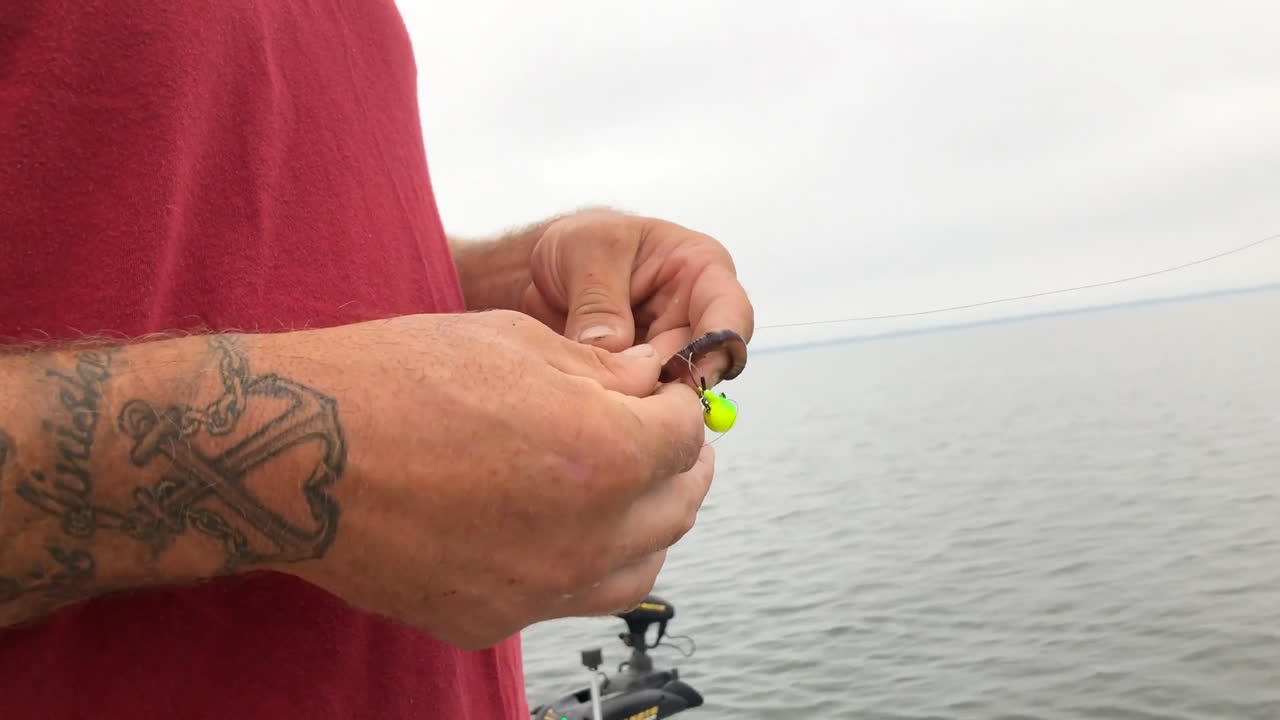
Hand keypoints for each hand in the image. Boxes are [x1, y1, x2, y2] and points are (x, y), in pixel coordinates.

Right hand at [288, 311, 711, 648]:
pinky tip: (558, 527)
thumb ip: (602, 372)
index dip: (681, 407)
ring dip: (646, 525)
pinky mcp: (489, 619)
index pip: (685, 435)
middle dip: (679, 465)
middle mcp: (586, 533)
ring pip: (637, 569)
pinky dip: (581, 562)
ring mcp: (538, 587)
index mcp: (606, 452)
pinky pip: (566, 597)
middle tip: (664, 440)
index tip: (667, 397)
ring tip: (628, 490)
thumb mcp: (516, 342)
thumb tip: (649, 384)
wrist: (296, 451)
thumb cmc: (396, 381)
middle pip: (676, 507)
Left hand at [457, 208, 753, 387]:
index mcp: (700, 271)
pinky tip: (591, 404)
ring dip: (642, 399)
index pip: (731, 313)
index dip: (720, 347)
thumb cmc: (579, 244)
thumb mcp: (585, 250)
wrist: (543, 271)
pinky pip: (642, 405)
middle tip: (630, 391)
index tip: (694, 373)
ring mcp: (667, 354)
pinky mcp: (640, 381)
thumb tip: (613, 348)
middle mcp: (694, 318)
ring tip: (602, 392)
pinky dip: (621, 408)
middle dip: (670, 383)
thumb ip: (600, 298)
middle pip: (704, 364)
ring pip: (673, 391)